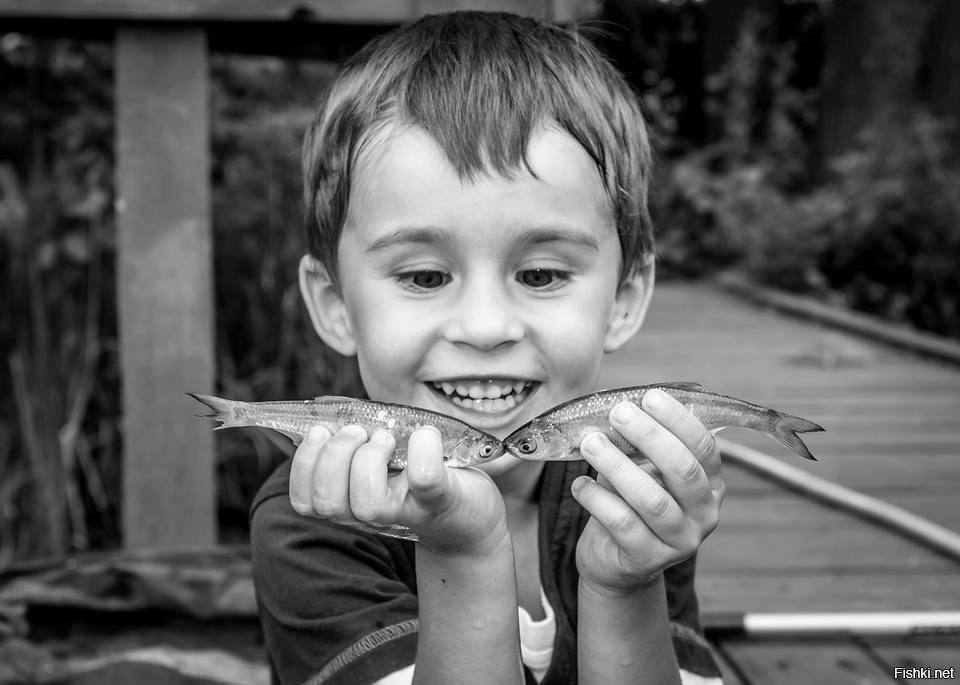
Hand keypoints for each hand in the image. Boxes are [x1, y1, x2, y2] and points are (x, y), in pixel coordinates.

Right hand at [288, 424, 508, 554]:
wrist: (471, 517)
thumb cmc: (420, 478)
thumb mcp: (380, 458)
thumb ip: (354, 439)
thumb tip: (328, 409)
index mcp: (349, 500)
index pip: (304, 500)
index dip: (302, 465)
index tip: (319, 431)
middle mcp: (371, 515)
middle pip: (326, 502)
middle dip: (334, 456)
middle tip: (358, 431)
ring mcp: (405, 510)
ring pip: (365, 503)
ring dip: (368, 458)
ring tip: (386, 438)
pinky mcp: (440, 499)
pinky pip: (424, 478)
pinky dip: (423, 449)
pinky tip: (425, 435)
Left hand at [572, 389, 723, 594]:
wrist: (615, 563)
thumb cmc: (630, 504)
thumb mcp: (642, 471)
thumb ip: (639, 446)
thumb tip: (619, 407)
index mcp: (710, 484)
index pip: (704, 447)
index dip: (679, 420)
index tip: (651, 396)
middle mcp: (704, 514)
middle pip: (682, 470)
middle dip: (649, 436)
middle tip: (618, 412)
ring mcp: (680, 541)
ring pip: (651, 499)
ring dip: (617, 466)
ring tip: (590, 443)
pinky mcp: (649, 560)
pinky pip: (622, 524)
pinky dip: (596, 499)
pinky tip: (580, 483)